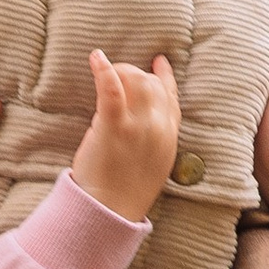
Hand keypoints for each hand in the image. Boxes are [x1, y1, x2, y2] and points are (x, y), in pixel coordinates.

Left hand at [69, 49, 179, 223]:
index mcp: (169, 136)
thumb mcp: (154, 164)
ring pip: (135, 80)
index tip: (159, 62)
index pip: (171, 97)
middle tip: (117, 77)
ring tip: (105, 72)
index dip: (165, 77)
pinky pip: (112, 89)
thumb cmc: (126, 192)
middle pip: (152, 84)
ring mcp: (137, 125)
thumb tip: (144, 123)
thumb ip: (155, 140)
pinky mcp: (114, 126)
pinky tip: (96, 58)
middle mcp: (158, 127)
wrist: (112, 209)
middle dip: (135, 75)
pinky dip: (104, 70)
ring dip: (120, 72)